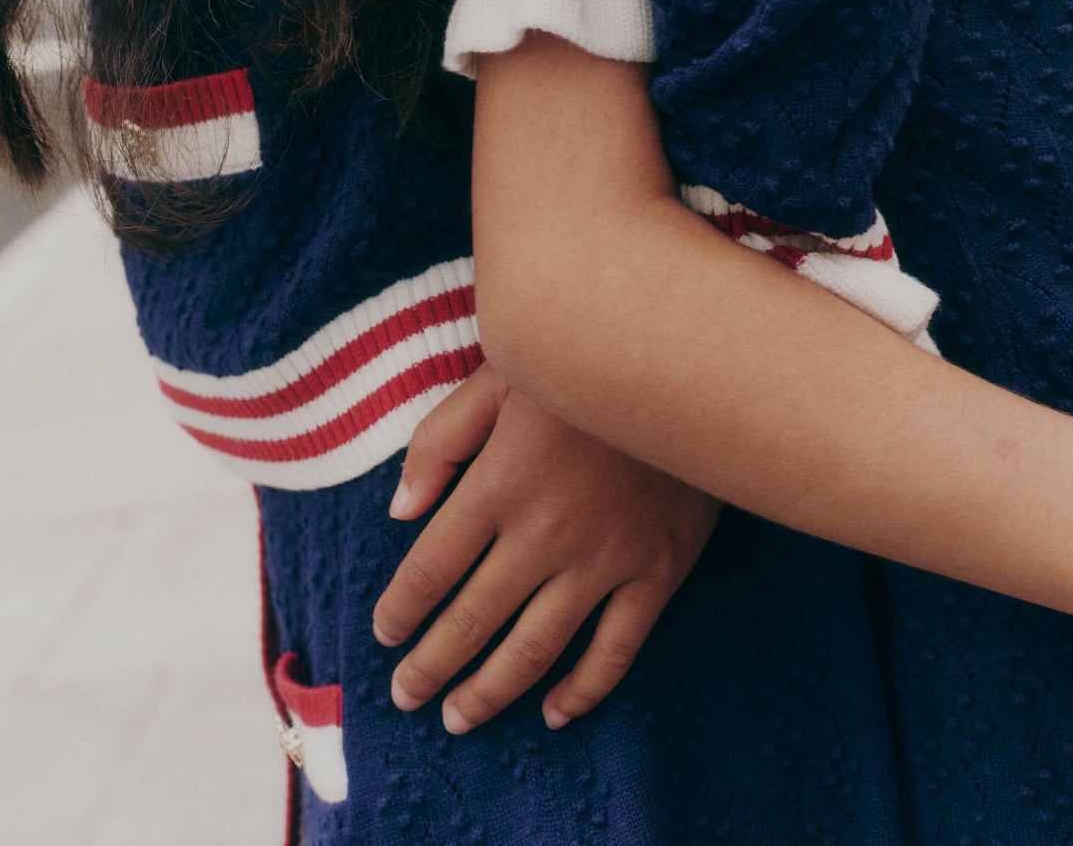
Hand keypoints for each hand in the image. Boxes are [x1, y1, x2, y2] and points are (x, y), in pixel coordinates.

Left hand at [373, 362, 720, 732]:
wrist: (687, 355)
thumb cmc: (583, 359)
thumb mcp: (499, 376)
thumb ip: (441, 441)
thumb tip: (399, 511)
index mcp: (500, 483)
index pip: (431, 569)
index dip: (400, 611)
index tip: (384, 634)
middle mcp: (545, 533)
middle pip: (472, 620)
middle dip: (430, 666)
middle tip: (405, 695)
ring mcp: (605, 559)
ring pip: (535, 648)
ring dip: (490, 692)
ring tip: (458, 718)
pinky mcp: (657, 570)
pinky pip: (616, 650)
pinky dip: (583, 690)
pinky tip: (554, 712)